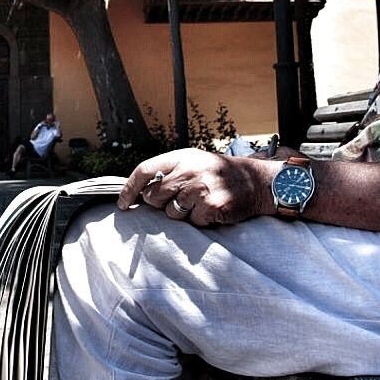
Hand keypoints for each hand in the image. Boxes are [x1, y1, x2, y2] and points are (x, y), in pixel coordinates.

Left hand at [118, 148, 275, 226]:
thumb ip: (170, 172)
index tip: (123, 204)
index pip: (145, 171)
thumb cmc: (220, 174)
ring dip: (183, 213)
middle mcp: (190, 171)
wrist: (257, 182)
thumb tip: (140, 192)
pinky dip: (200, 221)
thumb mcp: (195, 162)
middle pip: (154, 196)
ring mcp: (201, 189)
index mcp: (182, 157)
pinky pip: (192, 223)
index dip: (129, 188)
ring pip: (172, 213)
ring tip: (201, 202)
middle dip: (160, 204)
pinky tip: (213, 209)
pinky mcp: (211, 207)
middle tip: (180, 199)